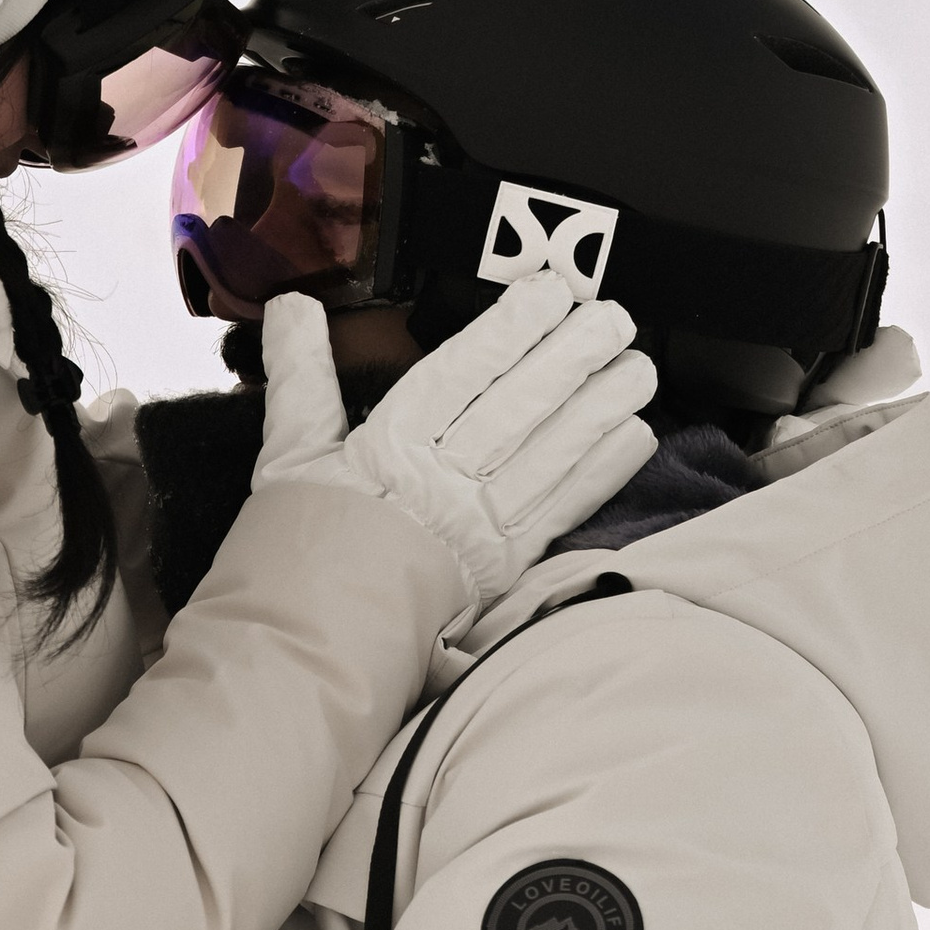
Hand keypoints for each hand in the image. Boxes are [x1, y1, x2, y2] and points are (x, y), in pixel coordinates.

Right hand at [253, 275, 658, 606]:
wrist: (316, 635)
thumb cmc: (301, 541)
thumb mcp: (289, 450)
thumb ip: (299, 374)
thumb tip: (290, 304)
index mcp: (390, 445)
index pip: (459, 375)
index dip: (507, 332)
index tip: (549, 294)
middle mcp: (443, 479)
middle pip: (516, 408)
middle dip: (570, 359)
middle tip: (615, 318)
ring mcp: (480, 523)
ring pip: (549, 453)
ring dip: (600, 409)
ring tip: (639, 368)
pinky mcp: (507, 562)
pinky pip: (562, 508)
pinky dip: (600, 472)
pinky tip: (634, 437)